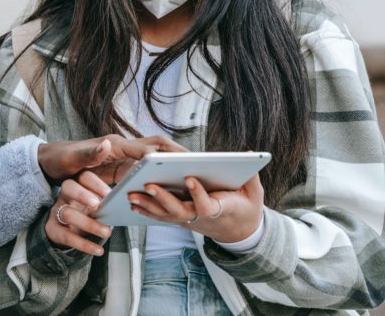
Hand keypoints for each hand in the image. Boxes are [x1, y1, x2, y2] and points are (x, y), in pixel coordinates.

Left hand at [37, 134, 185, 184]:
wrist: (51, 162)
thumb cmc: (61, 158)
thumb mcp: (72, 159)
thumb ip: (89, 154)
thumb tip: (106, 145)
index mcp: (115, 144)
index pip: (146, 146)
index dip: (165, 153)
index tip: (184, 160)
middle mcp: (123, 149)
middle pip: (157, 147)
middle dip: (177, 154)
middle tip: (200, 164)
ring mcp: (124, 159)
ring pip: (155, 159)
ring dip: (171, 166)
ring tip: (192, 178)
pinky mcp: (122, 169)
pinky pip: (146, 171)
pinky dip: (159, 177)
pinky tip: (169, 191)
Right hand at [44, 171, 112, 255]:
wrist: (65, 233)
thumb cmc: (86, 215)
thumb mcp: (94, 207)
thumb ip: (105, 204)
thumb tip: (121, 205)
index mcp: (78, 185)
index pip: (83, 177)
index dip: (96, 184)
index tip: (110, 195)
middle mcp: (65, 196)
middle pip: (68, 187)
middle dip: (83, 195)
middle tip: (98, 206)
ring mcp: (57, 212)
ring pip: (68, 213)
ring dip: (89, 224)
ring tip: (106, 232)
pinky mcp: (53, 230)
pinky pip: (67, 236)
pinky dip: (85, 245)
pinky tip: (99, 250)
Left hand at [127, 174, 264, 243]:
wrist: (239, 231)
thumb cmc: (245, 207)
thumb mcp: (254, 193)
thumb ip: (251, 176)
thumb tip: (249, 154)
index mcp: (221, 209)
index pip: (207, 206)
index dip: (198, 194)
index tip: (189, 178)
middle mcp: (201, 218)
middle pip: (179, 211)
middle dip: (163, 198)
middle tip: (148, 185)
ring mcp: (189, 220)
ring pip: (166, 215)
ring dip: (148, 205)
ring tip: (131, 194)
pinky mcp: (181, 220)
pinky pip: (162, 216)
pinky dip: (147, 210)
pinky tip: (133, 203)